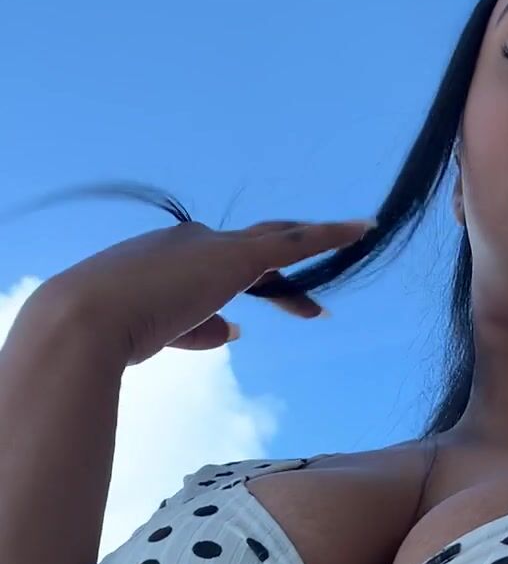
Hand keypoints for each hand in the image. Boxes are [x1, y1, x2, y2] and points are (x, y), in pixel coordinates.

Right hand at [22, 215, 374, 367]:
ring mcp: (215, 245)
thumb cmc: (114, 332)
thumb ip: (201, 330)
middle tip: (313, 304)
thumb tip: (236, 329)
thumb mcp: (164, 333)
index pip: (222, 268)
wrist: (90, 317)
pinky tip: (362, 230)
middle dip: (286, 276)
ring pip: (279, 242)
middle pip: (256, 253)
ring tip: (357, 238)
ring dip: (316, 248)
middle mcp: (196, 241)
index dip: (249, 287)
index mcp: (174, 256)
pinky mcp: (237, 258)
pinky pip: (295, 243)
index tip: (262, 311)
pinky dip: (330, 234)